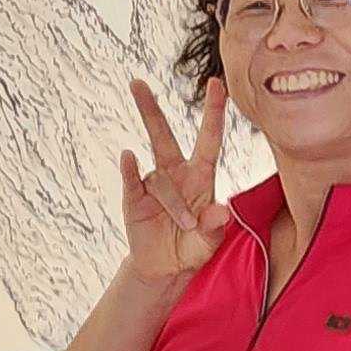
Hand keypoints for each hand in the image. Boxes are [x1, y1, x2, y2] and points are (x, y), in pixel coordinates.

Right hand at [119, 76, 229, 284]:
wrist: (165, 267)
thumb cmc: (193, 247)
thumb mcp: (209, 242)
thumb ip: (215, 227)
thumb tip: (221, 211)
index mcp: (201, 175)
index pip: (209, 138)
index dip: (213, 111)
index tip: (217, 84)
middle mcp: (175, 172)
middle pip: (161, 135)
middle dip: (149, 109)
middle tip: (136, 83)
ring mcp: (152, 183)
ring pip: (159, 180)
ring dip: (173, 204)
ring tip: (185, 226)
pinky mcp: (133, 198)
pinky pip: (131, 180)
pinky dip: (129, 170)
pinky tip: (128, 157)